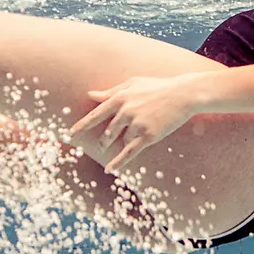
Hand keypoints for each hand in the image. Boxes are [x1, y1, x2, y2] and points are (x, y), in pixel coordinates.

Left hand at [67, 75, 199, 173]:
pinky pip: (129, 152)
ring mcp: (137, 124)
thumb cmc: (157, 87)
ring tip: (137, 135)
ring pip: (122, 141)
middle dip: (105, 141)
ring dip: (126, 142)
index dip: (82, 126)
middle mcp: (126, 111)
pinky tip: (109, 170)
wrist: (183, 94)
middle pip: (108, 132)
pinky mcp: (148, 136)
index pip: (96, 114)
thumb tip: (90, 95)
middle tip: (101, 146)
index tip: (70, 134)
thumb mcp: (133, 84)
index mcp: (120, 97)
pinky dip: (118, 162)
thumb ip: (111, 91)